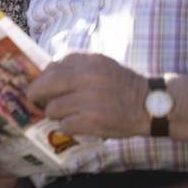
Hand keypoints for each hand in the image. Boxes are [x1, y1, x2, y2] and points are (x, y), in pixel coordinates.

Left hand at [28, 53, 149, 137]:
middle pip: (43, 87)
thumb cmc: (120, 85)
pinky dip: (69, 126)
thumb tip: (42, 76)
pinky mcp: (92, 120)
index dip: (43, 78)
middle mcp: (86, 77)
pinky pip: (64, 125)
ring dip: (57, 114)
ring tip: (70, 113)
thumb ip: (74, 67)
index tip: (43, 86)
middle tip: (37, 101)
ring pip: (52, 109)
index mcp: (86, 60)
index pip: (50, 67)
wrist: (150, 105)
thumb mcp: (99, 65)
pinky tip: (80, 123)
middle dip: (37, 95)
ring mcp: (88, 99)